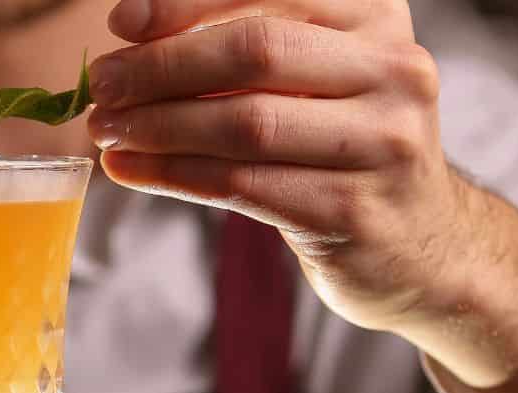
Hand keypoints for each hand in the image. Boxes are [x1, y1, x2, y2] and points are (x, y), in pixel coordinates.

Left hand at [88, 0, 452, 331]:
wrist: (415, 243)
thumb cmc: (340, 147)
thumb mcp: (315, 78)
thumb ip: (247, 48)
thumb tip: (135, 34)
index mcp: (377, 18)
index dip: (187, 3)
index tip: (121, 21)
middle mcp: (392, 71)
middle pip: (254, 53)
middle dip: (161, 67)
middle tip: (102, 86)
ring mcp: (379, 145)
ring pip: (243, 124)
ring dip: (158, 126)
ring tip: (105, 130)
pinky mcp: (350, 211)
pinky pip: (240, 186)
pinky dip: (173, 175)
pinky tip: (130, 170)